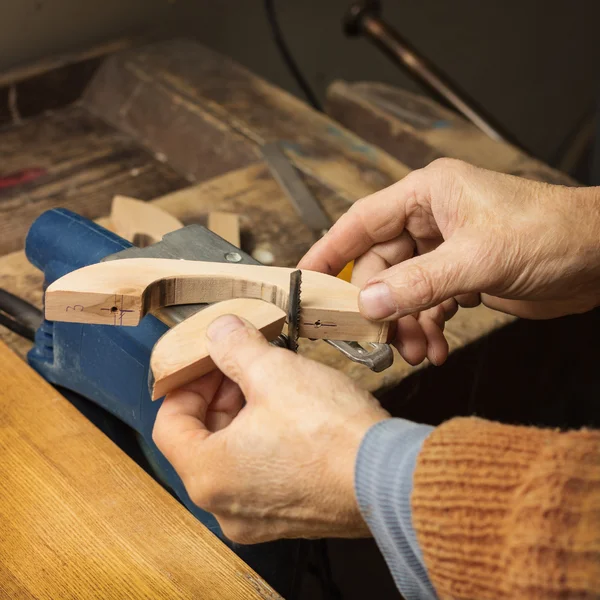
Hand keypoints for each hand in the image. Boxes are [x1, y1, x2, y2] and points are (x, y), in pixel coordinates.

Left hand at [153, 314, 389, 543]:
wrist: (390, 477)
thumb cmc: (333, 434)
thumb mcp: (275, 371)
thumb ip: (234, 347)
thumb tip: (219, 332)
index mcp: (209, 475)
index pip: (170, 423)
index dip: (186, 383)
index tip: (207, 363)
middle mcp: (225, 507)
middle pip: (201, 440)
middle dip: (218, 396)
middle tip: (242, 367)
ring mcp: (258, 518)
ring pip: (233, 456)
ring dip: (243, 417)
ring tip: (272, 385)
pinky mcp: (289, 516)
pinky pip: (260, 474)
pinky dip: (265, 442)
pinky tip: (292, 415)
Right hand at [299, 159, 599, 365]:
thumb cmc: (550, 234)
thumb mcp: (477, 260)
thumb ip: (419, 283)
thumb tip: (369, 303)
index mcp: (427, 194)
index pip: (361, 222)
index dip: (329, 251)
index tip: (304, 278)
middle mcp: (431, 218)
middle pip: (381, 265)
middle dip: (381, 306)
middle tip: (380, 338)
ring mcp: (445, 248)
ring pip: (403, 289)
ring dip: (406, 322)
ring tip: (417, 351)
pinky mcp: (461, 273)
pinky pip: (428, 302)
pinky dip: (428, 326)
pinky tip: (436, 348)